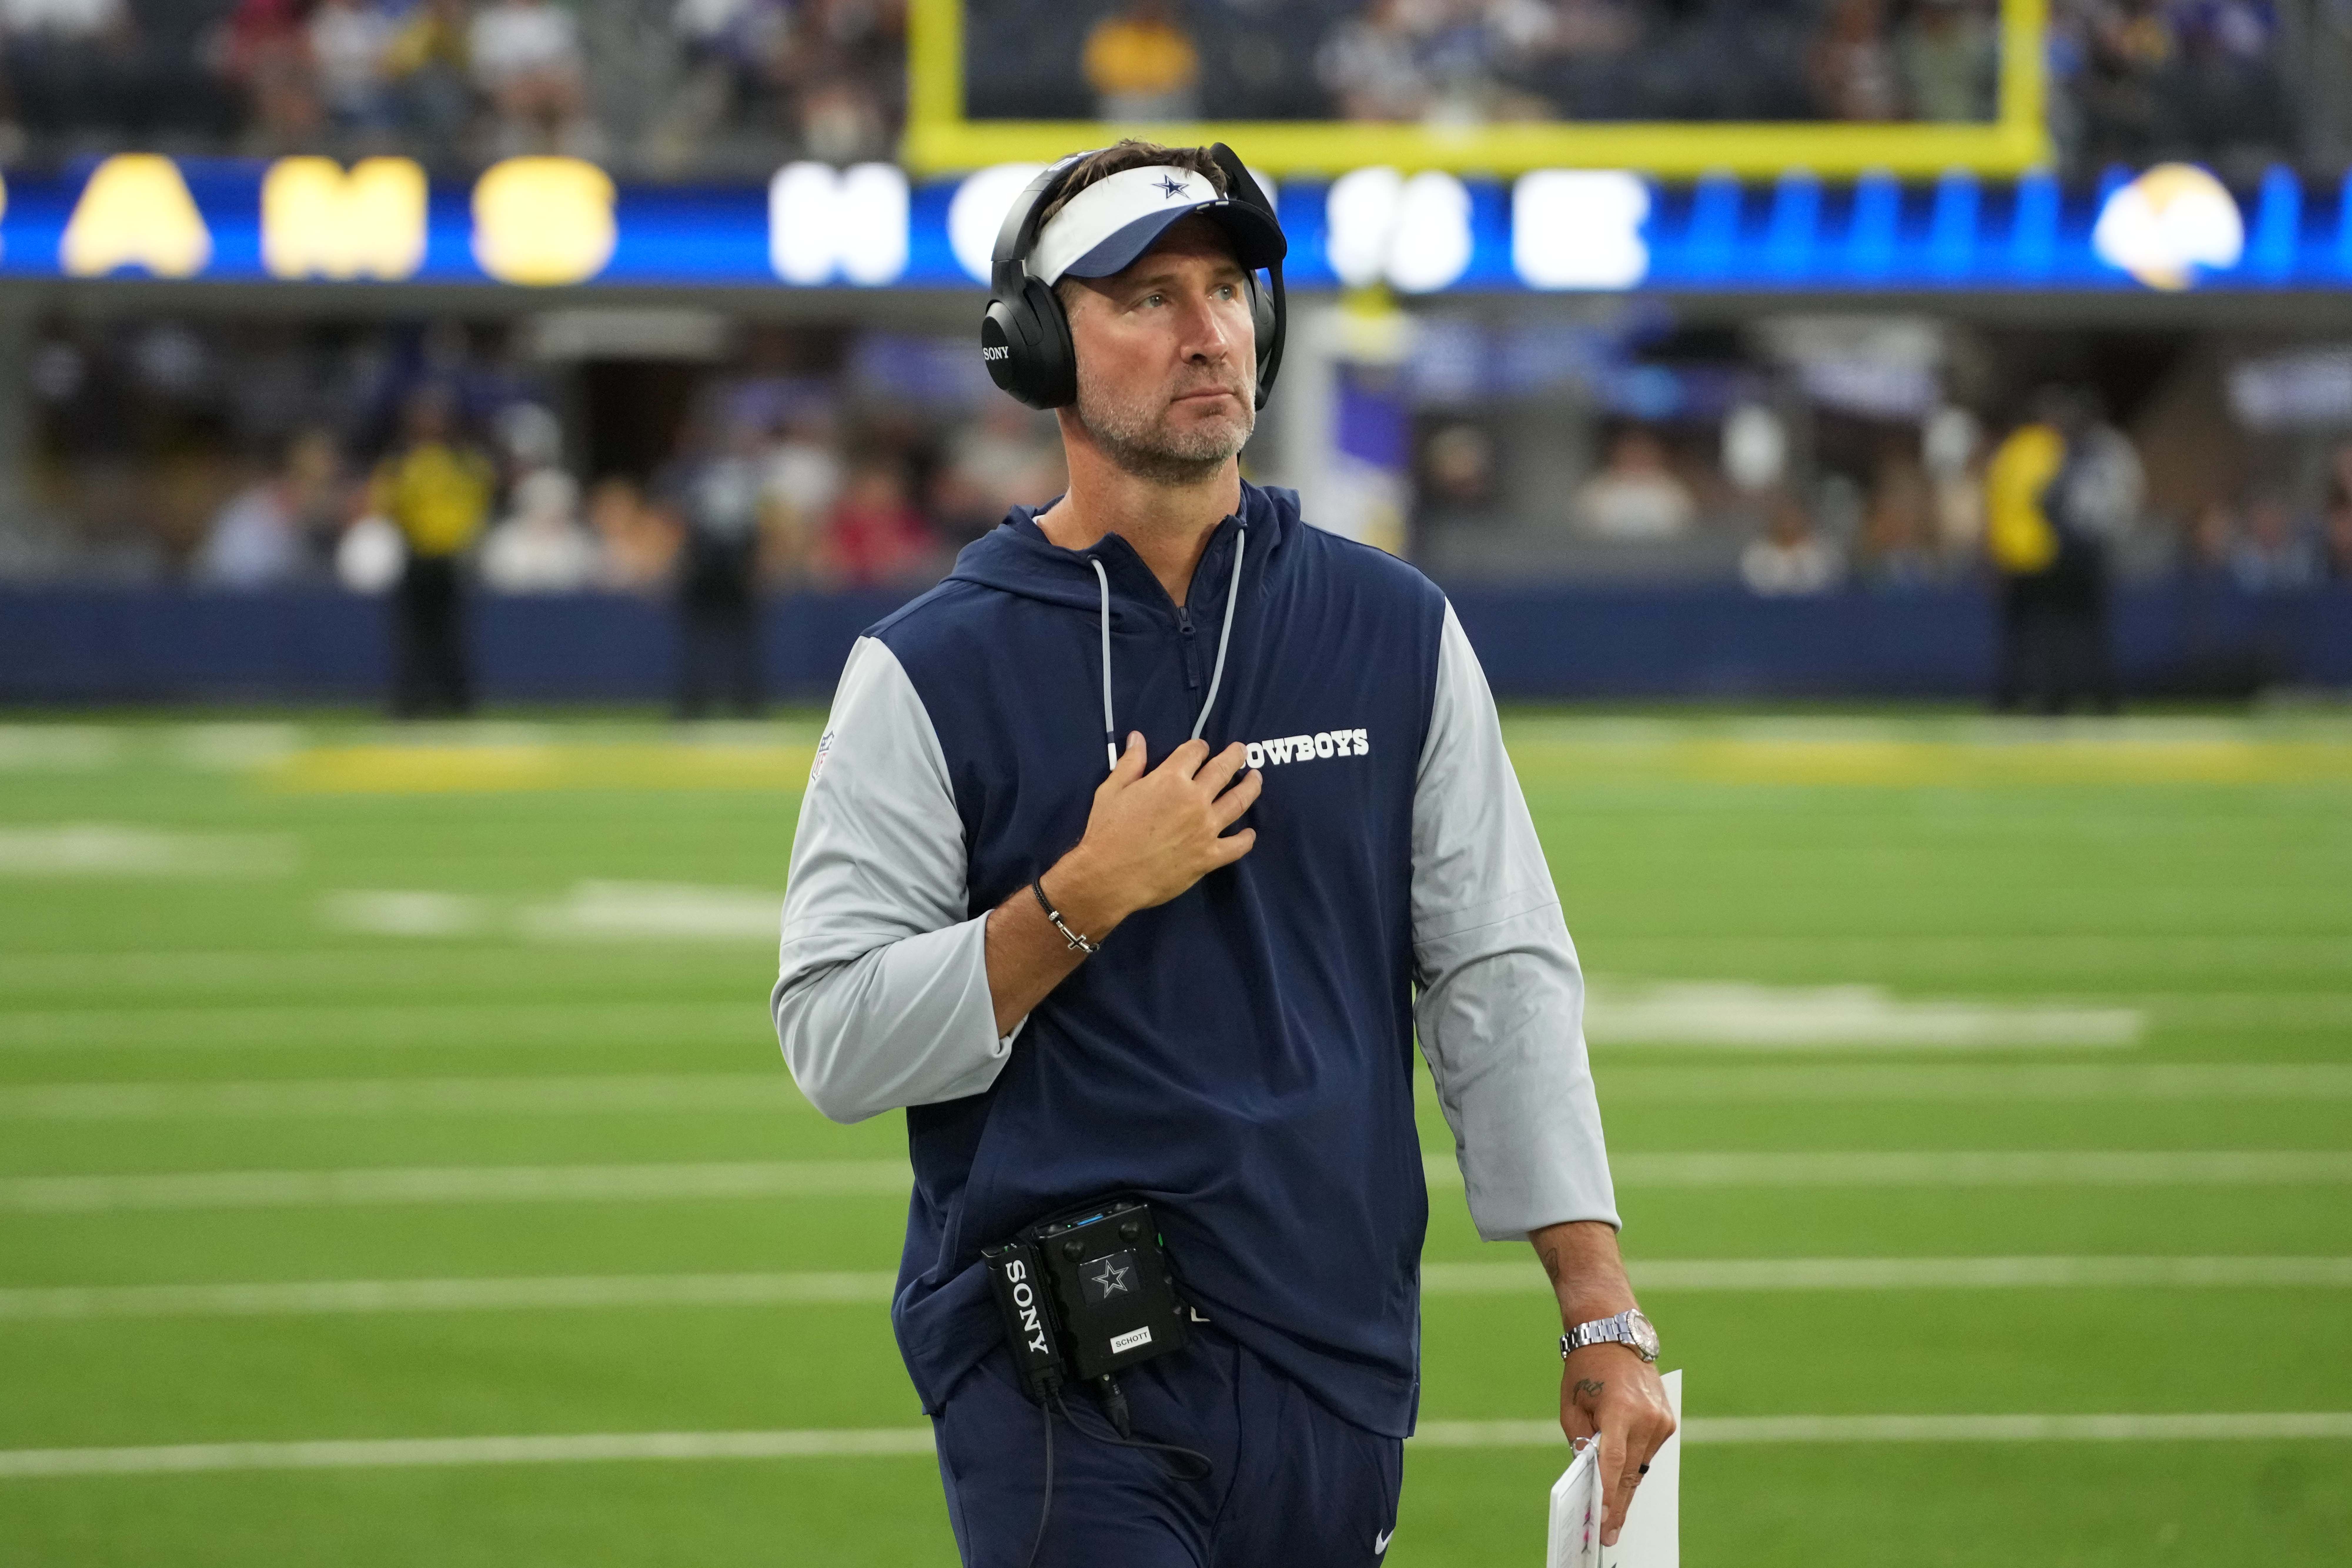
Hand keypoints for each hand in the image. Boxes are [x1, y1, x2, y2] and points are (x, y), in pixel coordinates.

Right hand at [1049, 732, 1259, 930]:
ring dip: (1251, 787)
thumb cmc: (1107, 831)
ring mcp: (1205, 829)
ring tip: (1256, 779)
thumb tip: (1137, 738)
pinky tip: (1250, 833)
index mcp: (1170, 779)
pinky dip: (1246, 838)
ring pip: (1239, 802)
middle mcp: (1194, 800)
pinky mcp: (1209, 857)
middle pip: (1223, 770)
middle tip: (1242, 751)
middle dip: (1234, 756)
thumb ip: (1130, 763)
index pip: (1194, 752)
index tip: (1201, 748)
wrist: (1108, 877)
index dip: (1199, 747)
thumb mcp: (1112, 790)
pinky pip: (1237, 846)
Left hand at [1560, 1345, 1674, 1546]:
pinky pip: (1648, 1452)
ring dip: (1627, 1486)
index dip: (1608, 1494)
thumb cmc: (1585, 1371)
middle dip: (1619, 1504)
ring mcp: (1661, 1420)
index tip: (1604, 1520)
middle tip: (1609, 1533)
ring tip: (1613, 1515)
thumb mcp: (1572, 1406)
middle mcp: (1646, 1417)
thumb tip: (1591, 1475)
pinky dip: (1635, 1464)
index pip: (1613, 1462)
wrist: (1614, 1337)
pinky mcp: (1668, 1421)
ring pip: (1641, 1466)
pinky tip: (1624, 1481)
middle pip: (1630, 1472)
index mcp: (1619, 1410)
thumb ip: (1582, 1442)